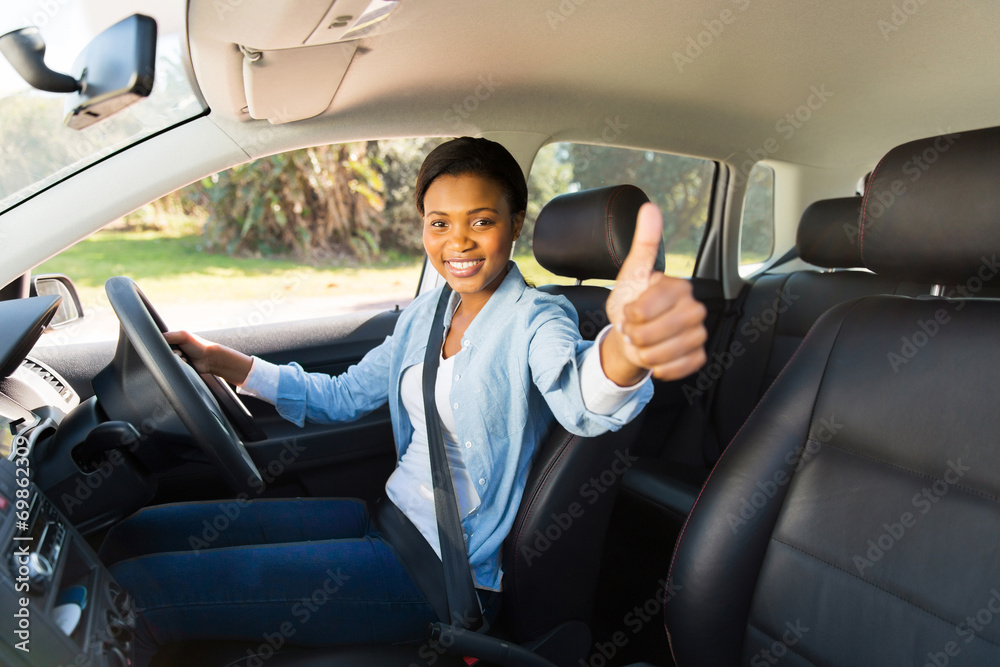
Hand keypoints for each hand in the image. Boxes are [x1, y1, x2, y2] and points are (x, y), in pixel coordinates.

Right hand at [163, 331, 252, 385]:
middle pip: (162, 352)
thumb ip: (170, 335)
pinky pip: (172, 368)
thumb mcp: (184, 336)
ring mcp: (176, 357)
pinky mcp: (179, 366)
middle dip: (170, 353)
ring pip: (167, 361)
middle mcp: (173, 348)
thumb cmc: (198, 346)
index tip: (168, 346)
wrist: (209, 360)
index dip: (162, 344)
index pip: (160, 342)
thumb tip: (156, 338)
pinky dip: (178, 365)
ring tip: (184, 357)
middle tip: (180, 352)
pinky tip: (185, 363)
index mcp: (173, 339)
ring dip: (175, 360)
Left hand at [602, 203, 707, 382]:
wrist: (635, 334)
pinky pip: (675, 368)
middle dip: (634, 335)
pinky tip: (656, 355)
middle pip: (650, 334)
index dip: (629, 315)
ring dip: (643, 352)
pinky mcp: (698, 356)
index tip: (630, 310)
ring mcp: (698, 333)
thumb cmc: (633, 303)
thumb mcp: (631, 273)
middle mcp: (693, 309)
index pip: (643, 310)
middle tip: (635, 327)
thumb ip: (644, 243)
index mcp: (677, 287)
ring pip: (660, 354)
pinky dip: (658, 366)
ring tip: (643, 341)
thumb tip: (650, 208)